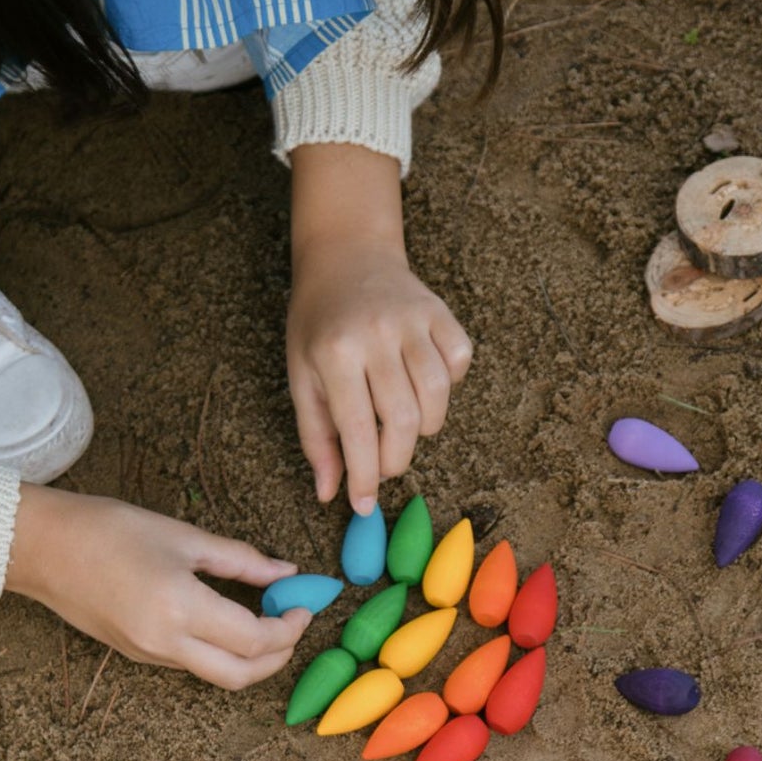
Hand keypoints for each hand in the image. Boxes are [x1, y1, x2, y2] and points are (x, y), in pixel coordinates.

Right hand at [4, 486, 310, 688]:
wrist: (38, 547)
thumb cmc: (106, 529)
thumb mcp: (183, 536)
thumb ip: (241, 559)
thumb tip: (286, 573)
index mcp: (180, 609)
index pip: (256, 640)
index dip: (289, 627)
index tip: (303, 605)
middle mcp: (165, 643)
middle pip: (242, 675)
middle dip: (279, 656)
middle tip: (292, 622)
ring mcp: (148, 654)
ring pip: (217, 676)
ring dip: (251, 658)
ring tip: (264, 617)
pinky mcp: (136, 654)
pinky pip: (191, 665)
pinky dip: (221, 652)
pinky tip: (228, 621)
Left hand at [287, 238, 470, 513]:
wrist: (345, 255)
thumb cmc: (318, 324)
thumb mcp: (301, 376)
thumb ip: (316, 436)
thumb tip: (330, 492)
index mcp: (335, 353)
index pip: (356, 431)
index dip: (364, 476)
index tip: (364, 504)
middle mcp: (376, 335)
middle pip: (403, 421)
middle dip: (396, 459)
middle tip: (385, 463)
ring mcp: (412, 320)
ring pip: (437, 398)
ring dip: (425, 427)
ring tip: (403, 422)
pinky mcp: (440, 312)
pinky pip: (460, 363)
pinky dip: (449, 383)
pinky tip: (425, 381)